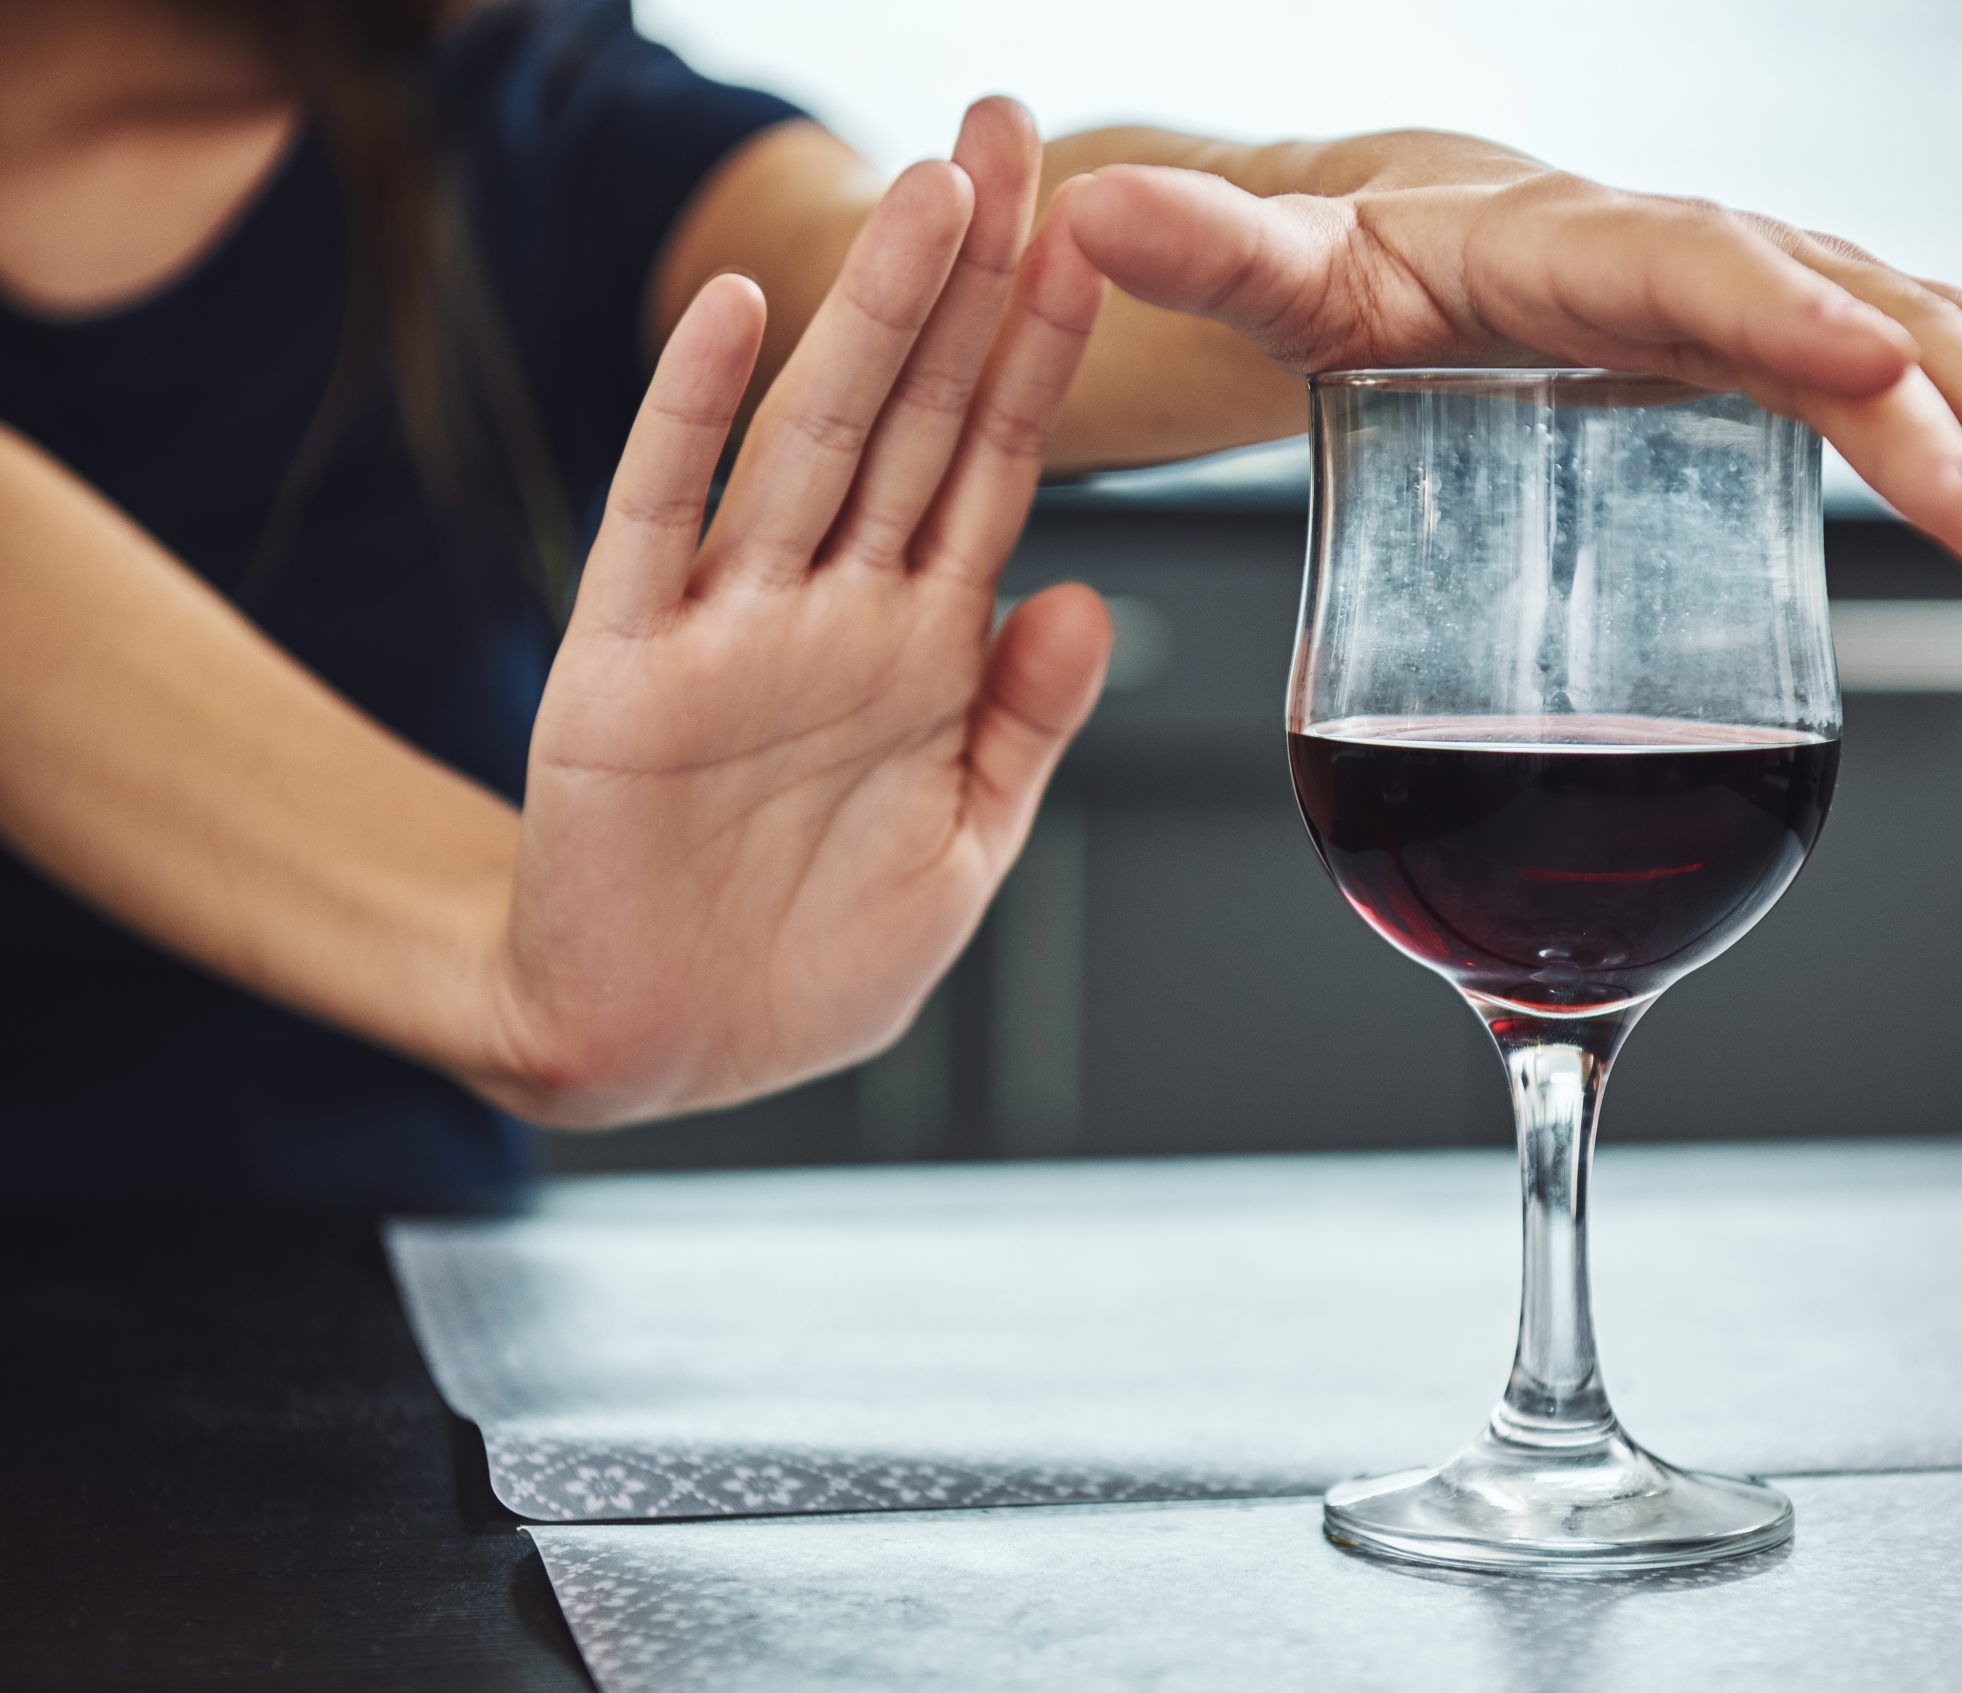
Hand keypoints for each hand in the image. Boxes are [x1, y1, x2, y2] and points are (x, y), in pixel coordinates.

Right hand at [488, 107, 1107, 1126]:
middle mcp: (833, 611)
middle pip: (914, 415)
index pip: (994, 464)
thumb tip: (1080, 592)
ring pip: (811, 443)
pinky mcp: (624, 669)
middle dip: (967, 279)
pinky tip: (735, 318)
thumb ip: (1021, 727)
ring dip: (867, 320)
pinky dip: (691, 420)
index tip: (1094, 229)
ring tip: (927, 197)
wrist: (666, 1050)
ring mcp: (730, 628)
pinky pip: (660, 520)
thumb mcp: (960, 851)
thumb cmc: (811, 961)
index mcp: (921, 649)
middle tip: (1011, 130)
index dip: (1042, 348)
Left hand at [1060, 135, 1961, 562]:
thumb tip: (1085, 217)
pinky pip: (1935, 359)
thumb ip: (1208, 254)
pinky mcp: (1795, 351)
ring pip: (1919, 330)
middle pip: (1840, 316)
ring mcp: (1760, 295)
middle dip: (1953, 401)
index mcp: (1578, 246)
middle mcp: (1693, 254)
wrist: (1422, 240)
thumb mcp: (1283, 276)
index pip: (1696, 277)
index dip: (1787, 323)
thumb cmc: (1353, 271)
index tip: (1879, 385)